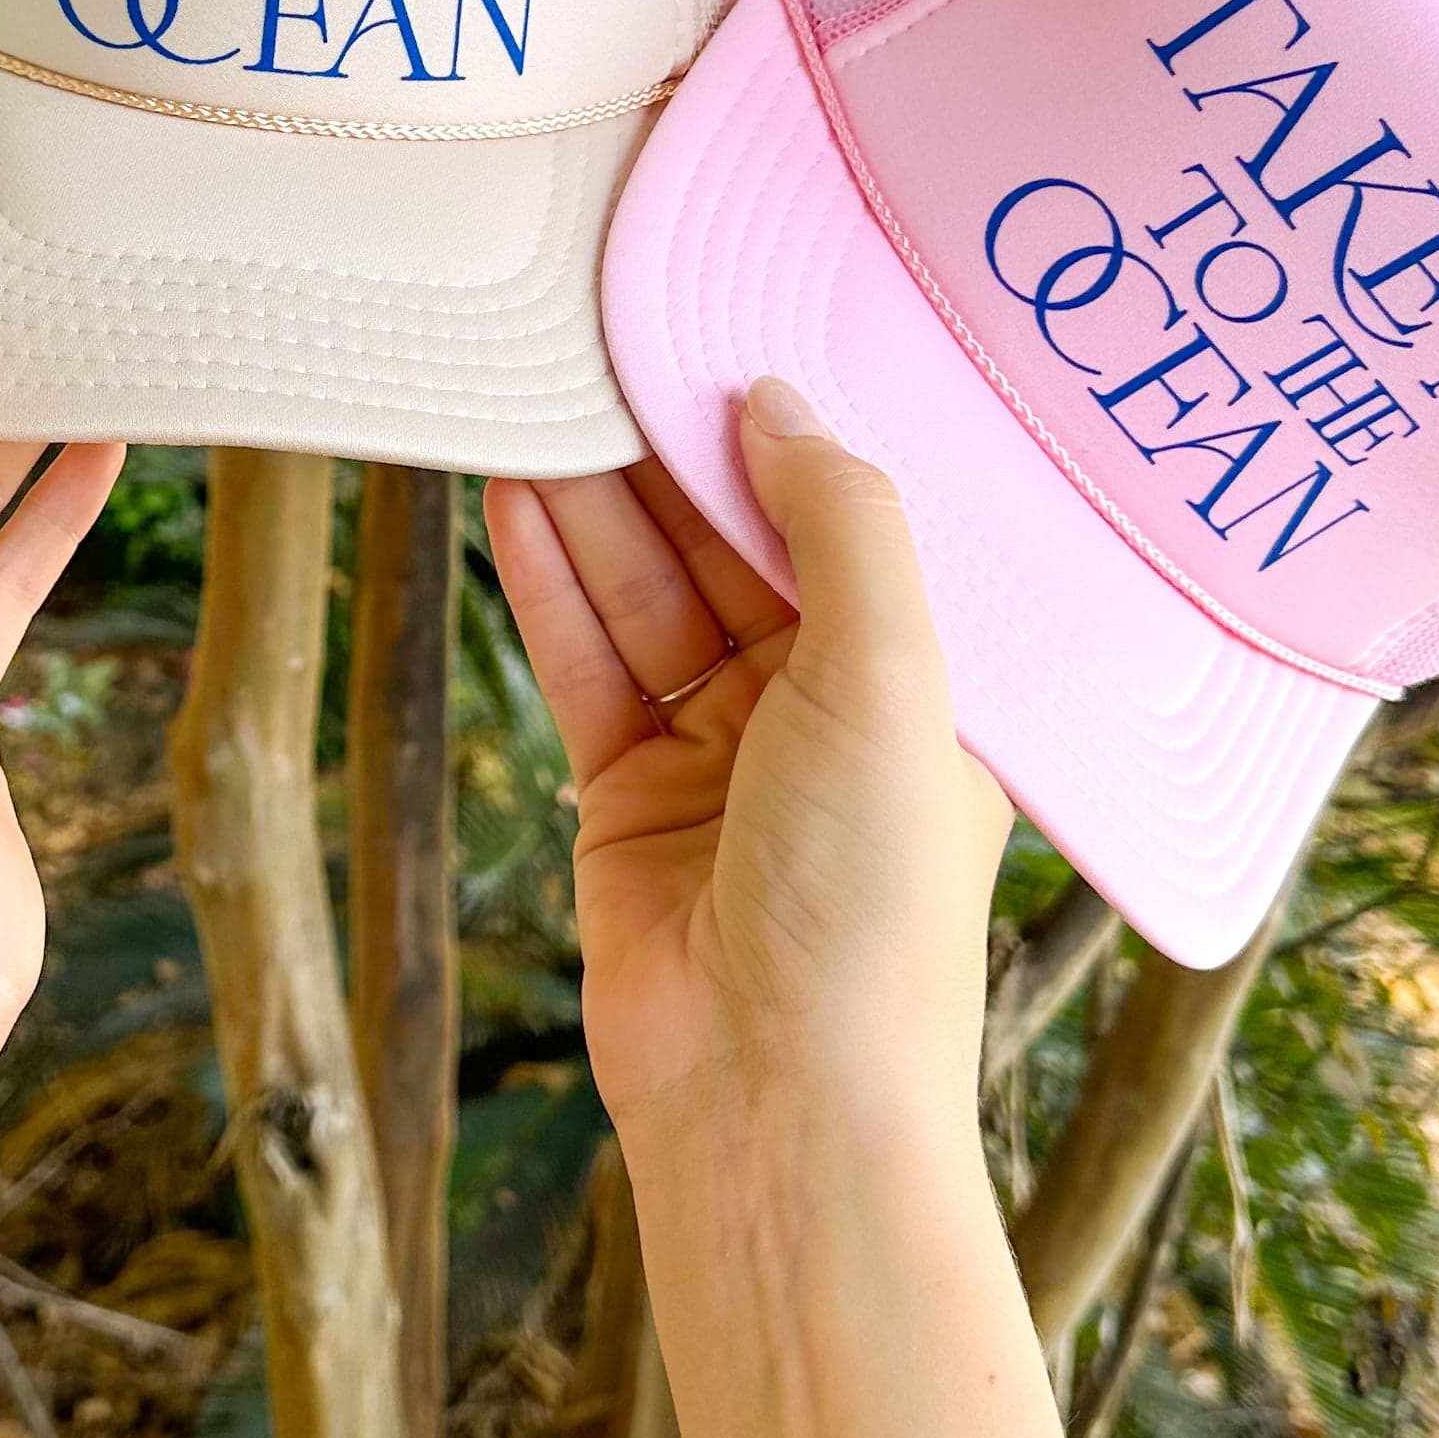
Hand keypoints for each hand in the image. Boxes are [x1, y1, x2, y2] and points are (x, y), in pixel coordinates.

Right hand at [485, 378, 1007, 1138]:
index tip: (711, 340)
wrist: (777, 1097)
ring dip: (597, 507)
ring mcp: (722, 757)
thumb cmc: (870, 903)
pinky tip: (515, 500)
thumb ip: (838, 525)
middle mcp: (825, 711)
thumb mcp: (892, 677)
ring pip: (650, 598)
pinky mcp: (628, 799)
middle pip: (732, 550)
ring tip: (538, 398)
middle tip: (601, 349)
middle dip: (668, 459)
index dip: (778, 439)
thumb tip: (776, 402)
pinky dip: (551, 586)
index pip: (842, 528)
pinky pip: (586, 665)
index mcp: (924, 685)